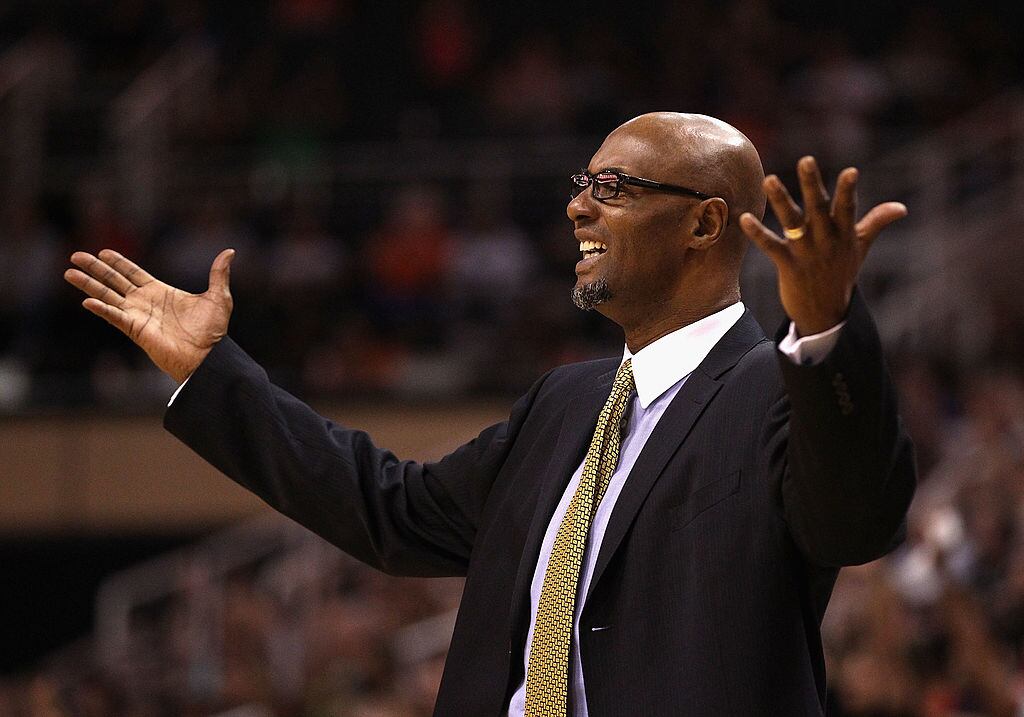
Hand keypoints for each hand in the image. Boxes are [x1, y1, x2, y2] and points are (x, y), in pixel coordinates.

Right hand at [64, 248, 234, 382]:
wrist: (208, 356)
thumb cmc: (213, 331)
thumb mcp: (219, 297)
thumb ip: (218, 274)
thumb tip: (230, 252)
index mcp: (160, 292)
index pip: (133, 273)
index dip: (118, 263)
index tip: (103, 251)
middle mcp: (145, 302)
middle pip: (114, 281)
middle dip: (95, 268)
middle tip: (75, 255)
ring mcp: (138, 315)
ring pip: (107, 296)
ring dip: (88, 284)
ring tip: (68, 272)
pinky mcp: (136, 329)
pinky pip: (115, 316)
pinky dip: (102, 308)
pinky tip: (87, 301)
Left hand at [739, 156, 906, 335]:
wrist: (826, 313)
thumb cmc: (842, 274)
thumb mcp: (860, 247)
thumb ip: (876, 223)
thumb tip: (902, 207)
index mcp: (844, 233)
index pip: (847, 208)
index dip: (848, 190)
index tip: (851, 172)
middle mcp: (825, 240)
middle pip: (818, 208)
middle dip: (812, 184)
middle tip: (806, 160)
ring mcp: (806, 253)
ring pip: (792, 222)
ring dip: (781, 201)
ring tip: (769, 179)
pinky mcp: (788, 265)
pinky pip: (771, 246)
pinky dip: (757, 233)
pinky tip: (744, 218)